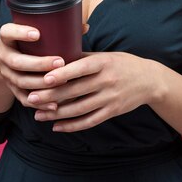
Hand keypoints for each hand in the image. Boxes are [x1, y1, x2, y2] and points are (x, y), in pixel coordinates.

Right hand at [0, 22, 89, 112]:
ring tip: (61, 82)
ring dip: (41, 83)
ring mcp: (6, 74)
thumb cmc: (28, 43)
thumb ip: (56, 29)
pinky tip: (54, 104)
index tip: (38, 34)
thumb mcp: (34, 32)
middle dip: (39, 63)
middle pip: (17, 61)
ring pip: (21, 81)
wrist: (9, 61)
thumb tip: (85, 27)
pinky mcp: (12, 90)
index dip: (20, 33)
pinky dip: (40, 103)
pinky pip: (24, 99)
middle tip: (60, 62)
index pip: (7, 32)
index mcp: (7, 38)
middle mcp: (4, 56)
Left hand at [26, 51, 153, 131]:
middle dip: (51, 96)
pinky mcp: (112, 112)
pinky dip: (72, 126)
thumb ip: (82, 57)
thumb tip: (55, 55)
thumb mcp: (105, 55)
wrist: (149, 80)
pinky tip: (56, 126)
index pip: (80, 68)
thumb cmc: (122, 64)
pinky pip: (89, 121)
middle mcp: (106, 81)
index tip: (45, 78)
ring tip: (38, 115)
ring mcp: (110, 98)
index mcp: (103, 62)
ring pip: (79, 109)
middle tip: (31, 98)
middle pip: (75, 91)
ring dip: (57, 114)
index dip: (63, 74)